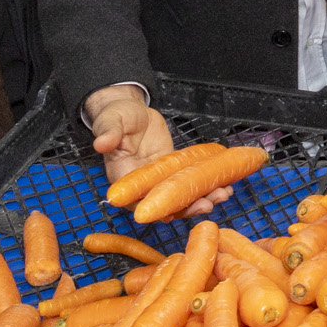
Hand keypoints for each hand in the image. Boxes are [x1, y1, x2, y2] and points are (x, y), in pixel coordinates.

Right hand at [86, 85, 230, 212]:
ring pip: (181, 197)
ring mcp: (161, 180)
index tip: (171, 214)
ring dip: (202, 199)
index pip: (136, 201)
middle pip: (164, 204)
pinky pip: (190, 183)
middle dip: (186, 208)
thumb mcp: (110, 121)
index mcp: (123, 178)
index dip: (153, 210)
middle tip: (207, 204)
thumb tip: (101, 142)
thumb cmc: (117, 117)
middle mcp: (143, 184)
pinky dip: (207, 187)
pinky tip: (225, 185)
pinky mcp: (175, 172)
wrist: (134, 112)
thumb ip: (108, 133)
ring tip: (223, 195)